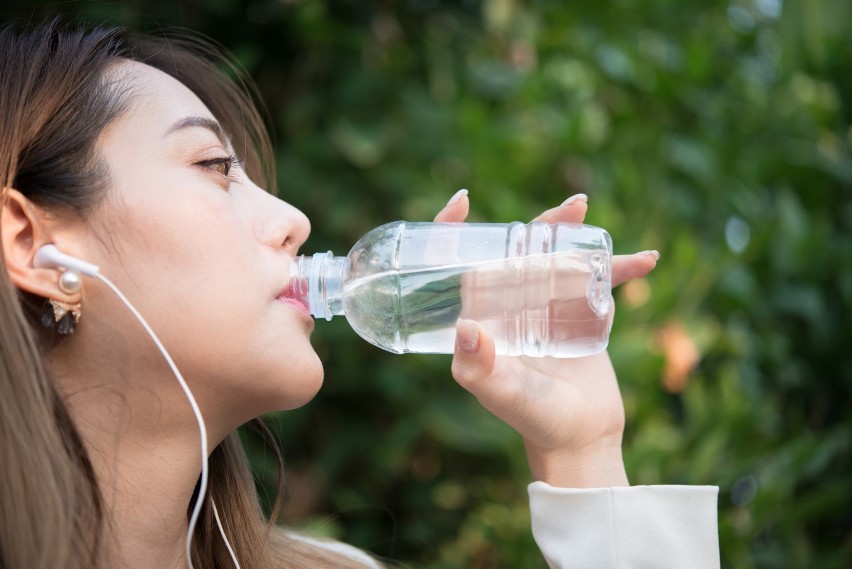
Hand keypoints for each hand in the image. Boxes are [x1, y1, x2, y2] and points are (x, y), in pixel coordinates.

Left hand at [433, 191, 658, 487]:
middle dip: (535, 224)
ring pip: (555, 257)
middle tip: (565, 210)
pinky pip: (598, 281)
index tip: (464, 202)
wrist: (580, 439)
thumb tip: (466, 327)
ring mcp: (545, 306)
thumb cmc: (534, 418)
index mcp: (481, 316)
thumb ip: (480, 369)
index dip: (452, 231)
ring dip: (572, 232)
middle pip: (515, 251)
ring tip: (584, 213)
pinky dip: (620, 268)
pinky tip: (645, 260)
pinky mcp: (579, 314)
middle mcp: (508, 306)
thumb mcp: (504, 393)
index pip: (457, 265)